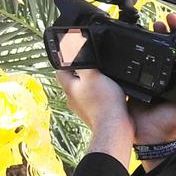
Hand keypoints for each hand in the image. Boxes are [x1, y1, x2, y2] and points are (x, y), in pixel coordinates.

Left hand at [52, 30, 134, 155]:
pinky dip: (98, 93)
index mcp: (69, 88)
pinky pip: (93, 99)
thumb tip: (74, 46)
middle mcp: (73, 99)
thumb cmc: (105, 103)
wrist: (115, 128)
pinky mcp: (93, 114)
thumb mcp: (93, 74)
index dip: (66, 59)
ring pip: (82, 89)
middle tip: (91, 62)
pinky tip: (109, 90)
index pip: (60, 69)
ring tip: (101, 75)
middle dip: (80, 70)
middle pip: (71, 80)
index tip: (74, 52)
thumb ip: (83, 61)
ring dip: (90, 82)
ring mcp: (83, 108)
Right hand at [130, 14, 175, 144]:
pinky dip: (135, 50)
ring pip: (152, 50)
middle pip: (168, 45)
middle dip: (167, 30)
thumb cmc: (173, 123)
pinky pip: (134, 62)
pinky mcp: (135, 80)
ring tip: (152, 27)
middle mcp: (168, 73)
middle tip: (164, 22)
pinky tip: (136, 40)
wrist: (150, 137)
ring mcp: (151, 76)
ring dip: (152, 36)